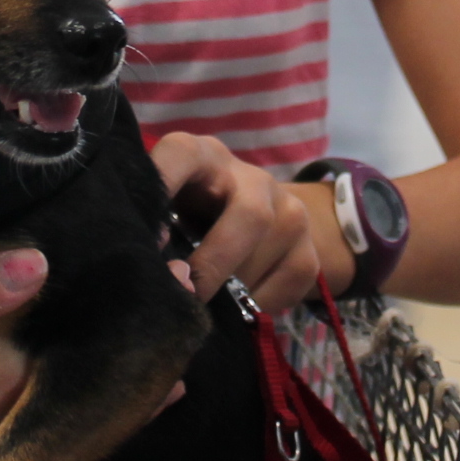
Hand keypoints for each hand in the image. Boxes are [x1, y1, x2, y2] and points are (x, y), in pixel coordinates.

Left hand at [148, 130, 341, 308]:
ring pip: (271, 253)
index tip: (150, 241)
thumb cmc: (187, 215)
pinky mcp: (309, 248)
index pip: (182, 154)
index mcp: (203, 157)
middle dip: (214, 264)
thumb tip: (161, 273)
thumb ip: (153, 226)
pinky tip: (237, 306)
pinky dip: (260, 304)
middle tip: (185, 296)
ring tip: (206, 304)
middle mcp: (252, 178)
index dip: (164, 189)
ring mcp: (289, 210)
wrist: (248, 218)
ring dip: (234, 291)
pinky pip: (292, 281)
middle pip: (250, 215)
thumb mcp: (165, 208)